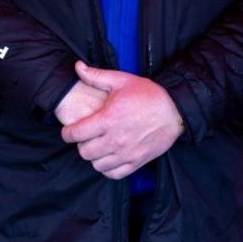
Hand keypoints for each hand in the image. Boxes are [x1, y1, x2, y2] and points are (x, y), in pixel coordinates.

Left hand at [60, 61, 184, 179]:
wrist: (175, 110)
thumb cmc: (148, 94)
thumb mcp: (122, 80)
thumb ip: (96, 76)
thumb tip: (78, 67)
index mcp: (108, 119)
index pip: (76, 134)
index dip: (67, 133)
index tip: (69, 130)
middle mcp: (115, 140)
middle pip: (84, 152)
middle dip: (81, 144)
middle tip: (85, 137)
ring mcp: (126, 153)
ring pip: (97, 165)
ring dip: (94, 157)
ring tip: (97, 146)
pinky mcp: (137, 162)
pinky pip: (114, 174)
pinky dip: (107, 169)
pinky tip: (109, 157)